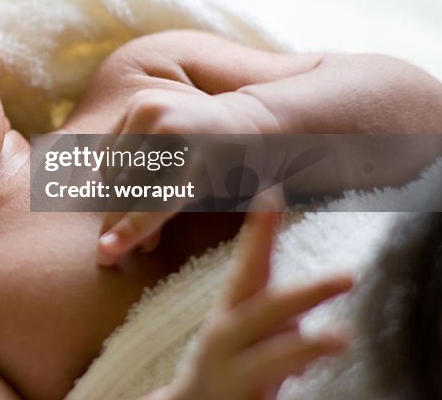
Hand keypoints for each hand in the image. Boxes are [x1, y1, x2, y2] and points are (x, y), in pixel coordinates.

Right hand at [97, 87, 279, 265]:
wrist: (246, 123)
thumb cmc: (230, 173)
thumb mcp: (204, 199)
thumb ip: (163, 216)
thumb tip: (127, 245)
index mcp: (197, 159)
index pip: (154, 202)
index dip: (127, 231)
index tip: (104, 252)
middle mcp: (171, 129)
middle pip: (126, 186)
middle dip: (117, 220)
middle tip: (110, 252)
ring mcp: (152, 109)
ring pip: (112, 169)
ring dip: (115, 196)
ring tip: (128, 213)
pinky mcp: (140, 101)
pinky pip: (109, 148)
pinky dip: (113, 169)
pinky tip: (128, 180)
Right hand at [164, 212, 351, 399]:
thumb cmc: (225, 363)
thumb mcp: (244, 329)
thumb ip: (270, 310)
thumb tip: (300, 305)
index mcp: (230, 314)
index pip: (248, 267)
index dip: (258, 232)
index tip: (271, 194)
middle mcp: (225, 339)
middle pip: (265, 312)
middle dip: (304, 293)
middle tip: (347, 276)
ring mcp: (231, 375)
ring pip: (268, 361)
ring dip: (303, 349)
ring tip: (340, 339)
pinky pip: (265, 399)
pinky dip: (278, 396)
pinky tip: (311, 377)